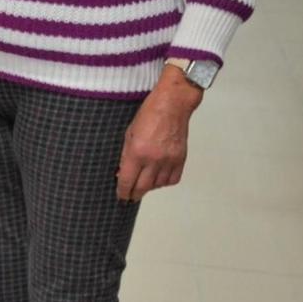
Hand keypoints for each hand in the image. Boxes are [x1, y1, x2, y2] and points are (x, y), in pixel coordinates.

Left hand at [116, 72, 200, 201]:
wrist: (172, 105)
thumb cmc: (147, 115)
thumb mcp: (129, 134)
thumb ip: (126, 155)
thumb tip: (122, 173)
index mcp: (137, 152)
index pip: (128, 180)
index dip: (123, 192)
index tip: (121, 196)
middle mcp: (154, 160)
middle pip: (143, 187)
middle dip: (135, 194)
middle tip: (130, 196)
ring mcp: (169, 160)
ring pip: (158, 185)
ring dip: (149, 187)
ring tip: (143, 183)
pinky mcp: (181, 159)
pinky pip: (172, 179)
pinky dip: (164, 182)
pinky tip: (158, 178)